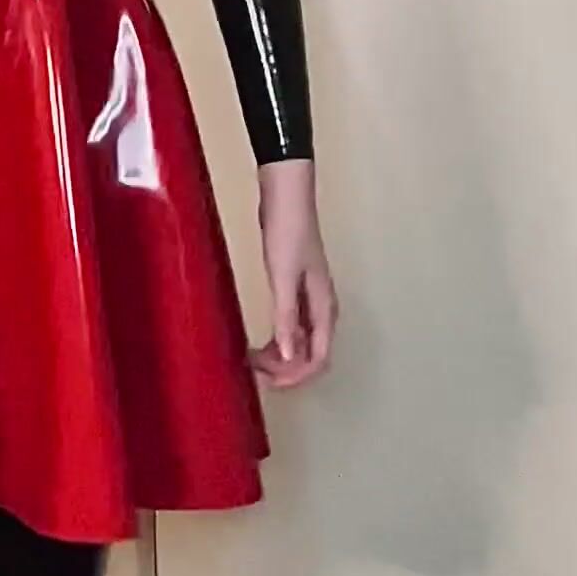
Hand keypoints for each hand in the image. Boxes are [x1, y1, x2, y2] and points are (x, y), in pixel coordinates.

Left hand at [248, 158, 336, 389]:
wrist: (286, 194)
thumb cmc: (288, 231)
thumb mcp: (284, 277)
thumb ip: (286, 317)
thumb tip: (287, 356)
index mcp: (324, 307)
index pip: (317, 358)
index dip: (294, 376)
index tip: (266, 381)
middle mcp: (321, 307)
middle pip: (311, 354)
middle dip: (285, 369)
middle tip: (254, 372)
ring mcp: (309, 297)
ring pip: (300, 341)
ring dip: (280, 356)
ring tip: (252, 359)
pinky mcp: (295, 287)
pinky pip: (291, 325)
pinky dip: (278, 337)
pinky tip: (259, 340)